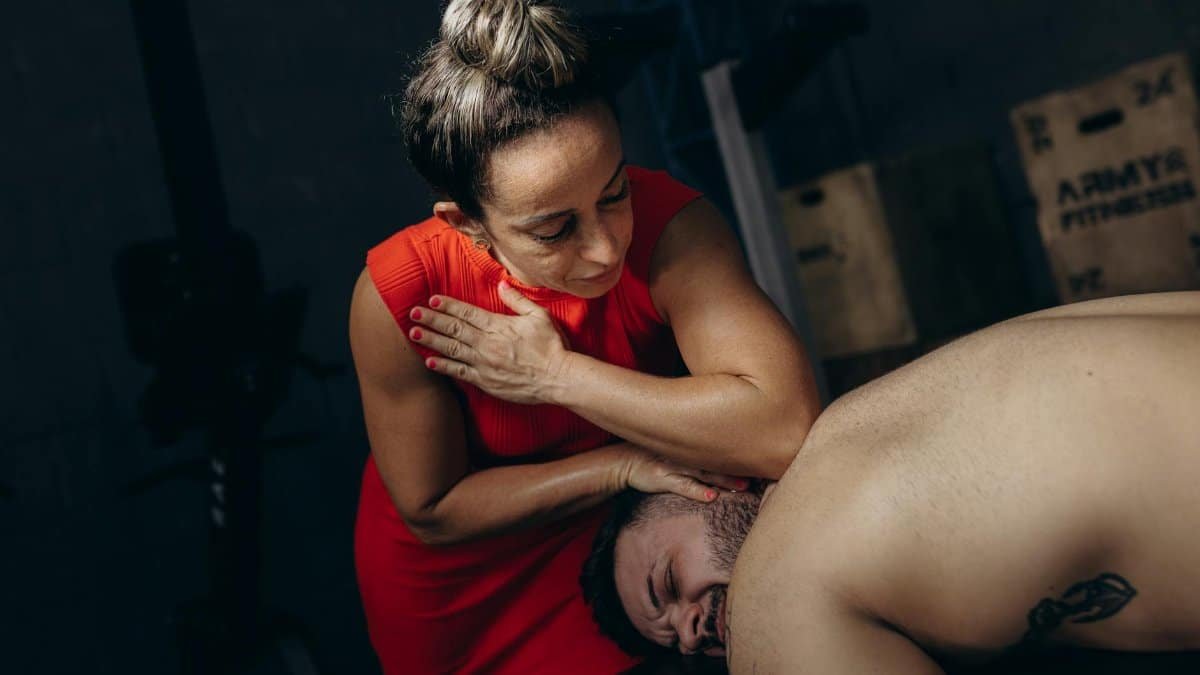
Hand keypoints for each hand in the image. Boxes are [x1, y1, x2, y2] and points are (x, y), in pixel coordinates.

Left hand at [408, 281, 570, 403]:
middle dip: (431, 320)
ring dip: (431, 340)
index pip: (467, 313)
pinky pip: (459, 372)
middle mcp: (487, 344)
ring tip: (413, 334)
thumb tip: (501, 285)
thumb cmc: (552, 346)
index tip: (431, 300)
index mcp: (498, 326)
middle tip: (412, 313)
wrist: (558, 378)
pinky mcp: (485, 382)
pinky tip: (430, 361)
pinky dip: (444, 366)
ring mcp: (484, 364)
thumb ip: (517, 300)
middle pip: (453, 328)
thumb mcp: (539, 316)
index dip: (447, 305)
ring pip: (451, 349)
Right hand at [613, 443, 750, 502]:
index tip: (762, 457)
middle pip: (717, 459)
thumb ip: (697, 453)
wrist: (621, 461)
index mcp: (690, 444)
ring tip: (744, 486)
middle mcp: (685, 453)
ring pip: (704, 472)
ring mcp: (674, 466)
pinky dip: (698, 491)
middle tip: (762, 473)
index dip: (741, 451)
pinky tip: (712, 496)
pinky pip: (683, 486)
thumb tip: (722, 461)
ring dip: (725, 480)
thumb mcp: (674, 447)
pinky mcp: (663, 479)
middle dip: (739, 467)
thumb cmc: (651, 455)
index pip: (720, 445)